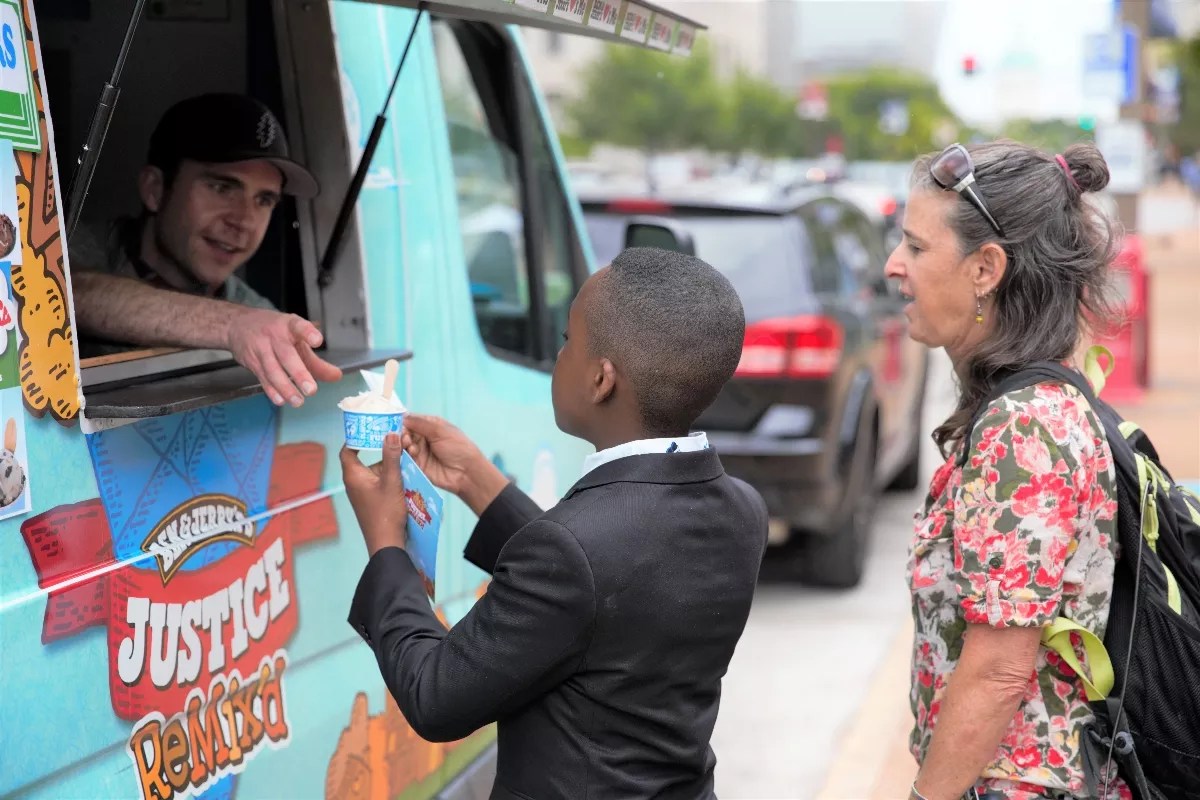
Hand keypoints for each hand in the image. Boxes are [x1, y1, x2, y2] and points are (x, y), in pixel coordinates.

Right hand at [225, 308, 342, 406]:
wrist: (237, 325)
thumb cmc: (273, 332)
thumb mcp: (296, 339)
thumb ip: (316, 361)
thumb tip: (335, 376)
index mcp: (288, 326)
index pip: (298, 326)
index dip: (307, 332)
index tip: (317, 340)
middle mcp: (274, 336)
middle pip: (286, 355)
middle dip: (299, 373)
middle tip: (311, 389)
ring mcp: (260, 349)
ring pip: (273, 370)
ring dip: (286, 388)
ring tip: (298, 401)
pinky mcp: (251, 362)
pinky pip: (262, 378)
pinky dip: (271, 391)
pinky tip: (281, 400)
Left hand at [339, 433, 407, 556]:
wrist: (386, 542)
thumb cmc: (385, 512)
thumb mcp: (392, 481)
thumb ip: (392, 456)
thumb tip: (390, 433)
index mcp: (353, 475)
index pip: (347, 450)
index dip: (356, 438)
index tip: (370, 429)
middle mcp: (355, 482)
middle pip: (364, 458)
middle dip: (379, 449)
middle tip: (394, 438)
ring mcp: (363, 492)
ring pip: (375, 470)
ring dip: (389, 463)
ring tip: (405, 454)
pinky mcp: (372, 499)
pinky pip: (379, 481)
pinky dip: (390, 475)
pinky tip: (406, 473)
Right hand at [401, 414, 507, 514]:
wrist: (467, 472)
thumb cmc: (458, 447)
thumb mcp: (440, 431)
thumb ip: (420, 424)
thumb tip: (403, 417)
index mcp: (431, 426)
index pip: (412, 420)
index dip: (403, 421)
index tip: (394, 422)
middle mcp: (424, 438)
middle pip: (405, 433)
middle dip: (402, 433)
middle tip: (405, 436)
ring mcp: (421, 452)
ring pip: (404, 446)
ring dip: (404, 444)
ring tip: (409, 445)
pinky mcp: (418, 465)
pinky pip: (406, 459)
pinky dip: (406, 455)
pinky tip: (412, 453)